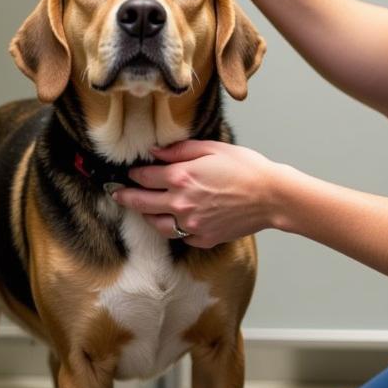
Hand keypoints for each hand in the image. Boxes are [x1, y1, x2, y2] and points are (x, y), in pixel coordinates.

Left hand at [110, 140, 283, 247]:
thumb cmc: (246, 168)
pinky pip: (179, 236)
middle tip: (116, 194)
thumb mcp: (212, 148)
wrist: (271, 196)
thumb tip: (155, 152)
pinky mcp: (202, 238)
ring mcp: (190, 224)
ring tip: (145, 210)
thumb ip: (180, 150)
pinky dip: (174, 227)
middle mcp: (180, 203)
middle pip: (141, 203)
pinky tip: (176, 220)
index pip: (144, 177)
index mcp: (181, 177)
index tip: (129, 173)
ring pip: (156, 224)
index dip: (134, 174)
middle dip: (125, 197)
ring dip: (147, 215)